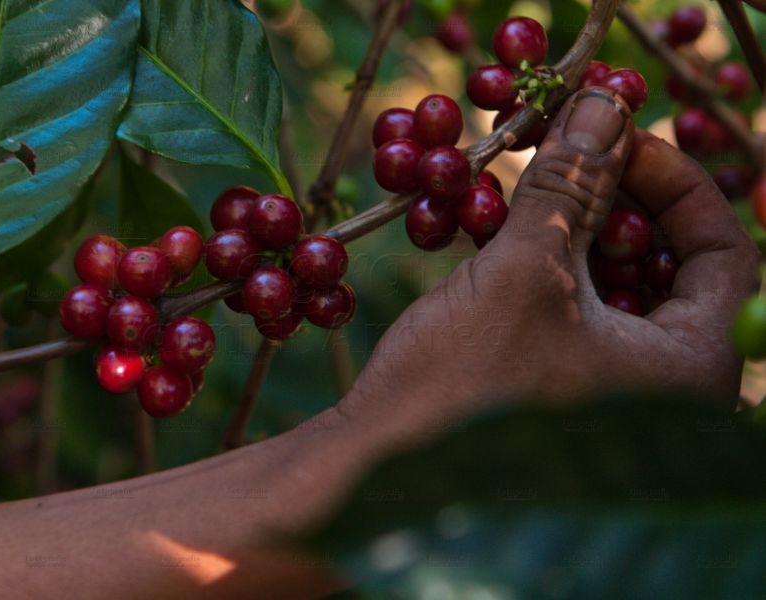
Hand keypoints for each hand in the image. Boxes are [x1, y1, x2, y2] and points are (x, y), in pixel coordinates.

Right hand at [340, 88, 759, 445]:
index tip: (614, 137)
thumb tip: (605, 102)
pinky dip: (549, 265)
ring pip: (617, 282)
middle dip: (618, 197)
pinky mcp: (564, 388)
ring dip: (576, 225)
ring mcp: (614, 391)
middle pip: (670, 260)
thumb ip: (573, 182)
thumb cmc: (462, 386)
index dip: (675, 178)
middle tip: (567, 151)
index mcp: (690, 368)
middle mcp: (665, 386)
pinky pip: (578, 310)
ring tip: (528, 184)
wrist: (382, 467)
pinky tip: (504, 231)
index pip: (723, 248)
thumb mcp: (523, 270)